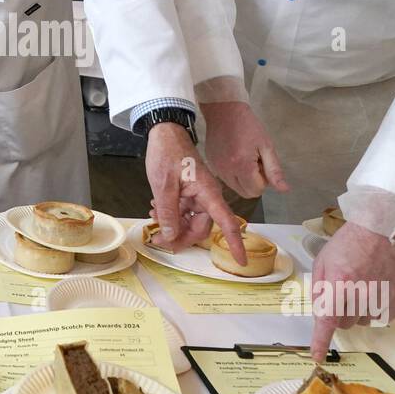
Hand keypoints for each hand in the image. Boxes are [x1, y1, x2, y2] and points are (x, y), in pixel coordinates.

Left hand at [144, 123, 246, 262]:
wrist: (164, 132)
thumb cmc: (167, 153)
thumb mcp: (164, 185)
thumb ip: (168, 212)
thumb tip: (171, 236)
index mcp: (208, 193)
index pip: (227, 222)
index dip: (235, 243)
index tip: (242, 261)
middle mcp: (207, 196)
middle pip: (201, 228)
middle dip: (180, 237)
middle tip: (157, 239)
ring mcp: (197, 195)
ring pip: (189, 221)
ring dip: (172, 225)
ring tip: (152, 218)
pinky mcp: (188, 193)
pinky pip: (183, 212)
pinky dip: (170, 215)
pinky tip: (155, 210)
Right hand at [200, 101, 287, 198]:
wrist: (224, 111)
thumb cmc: (248, 125)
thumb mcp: (266, 145)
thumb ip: (274, 170)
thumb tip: (283, 189)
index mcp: (242, 165)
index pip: (257, 190)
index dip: (263, 180)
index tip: (261, 163)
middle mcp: (226, 171)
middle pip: (246, 193)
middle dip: (253, 182)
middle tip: (254, 162)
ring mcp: (216, 169)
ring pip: (235, 188)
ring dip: (243, 179)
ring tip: (243, 158)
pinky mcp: (211, 165)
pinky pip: (225, 179)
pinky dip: (232, 174)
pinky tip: (233, 156)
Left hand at [309, 221, 394, 361]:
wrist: (381, 229)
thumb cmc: (348, 243)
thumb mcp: (323, 262)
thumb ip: (319, 290)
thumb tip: (321, 312)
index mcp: (339, 283)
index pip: (328, 320)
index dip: (320, 341)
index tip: (316, 356)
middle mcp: (361, 293)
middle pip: (345, 323)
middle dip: (340, 313)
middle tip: (343, 292)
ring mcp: (381, 297)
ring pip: (362, 321)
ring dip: (358, 311)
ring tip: (361, 287)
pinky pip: (381, 317)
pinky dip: (375, 308)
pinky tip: (374, 289)